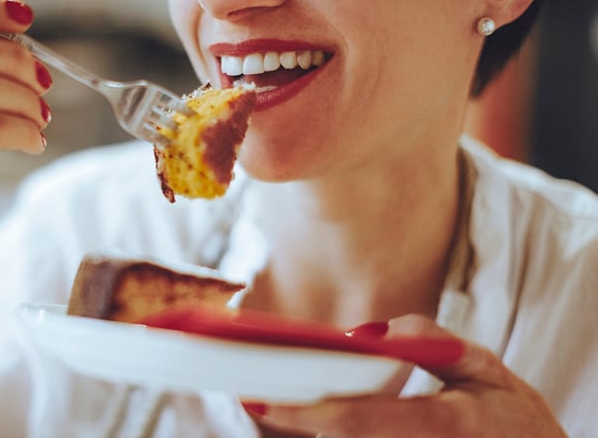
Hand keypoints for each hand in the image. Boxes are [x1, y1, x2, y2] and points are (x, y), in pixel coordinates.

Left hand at [248, 314, 566, 437]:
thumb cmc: (510, 415)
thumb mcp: (484, 367)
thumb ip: (429, 342)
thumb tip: (364, 333)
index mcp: (443, 424)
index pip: (359, 420)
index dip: (305, 412)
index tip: (260, 400)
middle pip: (340, 437)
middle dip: (296, 415)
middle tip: (251, 393)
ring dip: (314, 423)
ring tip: (276, 399)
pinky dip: (339, 430)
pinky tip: (314, 411)